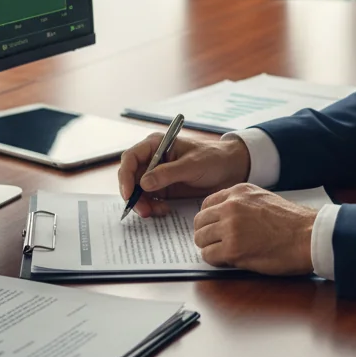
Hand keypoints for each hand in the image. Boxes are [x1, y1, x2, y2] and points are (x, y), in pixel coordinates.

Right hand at [117, 133, 249, 218]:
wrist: (230, 169)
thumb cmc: (213, 158)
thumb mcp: (192, 165)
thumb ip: (168, 173)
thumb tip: (143, 183)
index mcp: (156, 145)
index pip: (130, 158)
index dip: (125, 176)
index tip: (129, 194)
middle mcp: (152, 159)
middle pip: (131, 177)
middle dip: (134, 195)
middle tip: (143, 211)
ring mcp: (157, 174)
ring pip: (138, 191)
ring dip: (143, 204)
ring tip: (156, 212)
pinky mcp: (164, 188)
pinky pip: (150, 199)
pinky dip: (153, 207)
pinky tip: (164, 210)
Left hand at [193, 184, 316, 273]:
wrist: (308, 236)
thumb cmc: (292, 222)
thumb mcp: (262, 199)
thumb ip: (241, 204)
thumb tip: (223, 218)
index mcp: (238, 192)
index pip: (206, 204)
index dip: (208, 219)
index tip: (213, 228)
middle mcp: (231, 206)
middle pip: (200, 222)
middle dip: (205, 234)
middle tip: (216, 243)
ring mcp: (230, 227)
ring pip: (201, 239)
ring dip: (210, 248)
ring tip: (224, 253)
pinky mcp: (233, 249)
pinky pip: (209, 256)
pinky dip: (215, 260)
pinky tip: (228, 260)